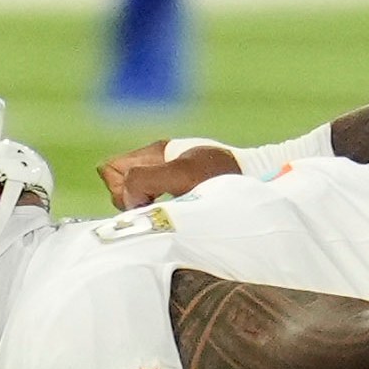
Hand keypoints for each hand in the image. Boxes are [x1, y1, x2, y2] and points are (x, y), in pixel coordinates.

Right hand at [97, 140, 241, 209]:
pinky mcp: (181, 193)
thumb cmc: (222, 176)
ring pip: (134, 196)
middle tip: (157, 208)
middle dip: (130, 200)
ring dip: (145, 208)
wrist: (258, 180)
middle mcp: (158, 162)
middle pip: (119, 184)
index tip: (145, 200)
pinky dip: (156, 212)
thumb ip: (147, 178)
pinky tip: (175, 217)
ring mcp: (169, 178)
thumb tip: (129, 198)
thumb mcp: (183, 175)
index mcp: (155, 151)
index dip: (120, 187)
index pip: (110, 169)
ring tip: (169, 213)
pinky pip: (152, 203)